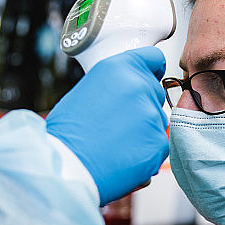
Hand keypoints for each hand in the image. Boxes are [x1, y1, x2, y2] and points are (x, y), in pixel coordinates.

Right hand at [46, 47, 169, 204]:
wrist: (66, 166)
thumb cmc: (67, 132)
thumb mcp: (87, 90)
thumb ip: (115, 85)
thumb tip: (126, 91)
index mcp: (120, 68)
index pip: (154, 59)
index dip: (150, 70)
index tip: (149, 77)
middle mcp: (140, 86)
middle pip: (154, 92)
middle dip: (141, 105)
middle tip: (117, 122)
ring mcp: (152, 115)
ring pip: (156, 120)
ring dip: (143, 130)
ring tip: (115, 142)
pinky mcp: (159, 142)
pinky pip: (158, 144)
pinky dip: (145, 151)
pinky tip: (122, 156)